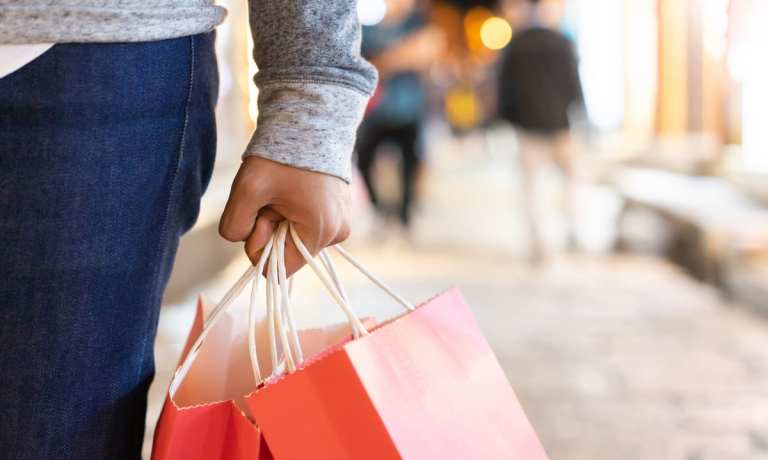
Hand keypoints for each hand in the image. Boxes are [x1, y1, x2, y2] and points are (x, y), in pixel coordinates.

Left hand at [219, 156, 350, 275]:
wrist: (311, 123)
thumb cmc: (280, 157)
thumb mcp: (247, 189)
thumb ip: (234, 226)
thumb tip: (242, 241)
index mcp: (320, 232)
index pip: (279, 270)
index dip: (260, 247)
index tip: (261, 216)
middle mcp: (337, 234)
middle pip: (288, 253)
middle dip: (272, 230)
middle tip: (271, 198)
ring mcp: (341, 224)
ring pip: (296, 239)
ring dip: (282, 220)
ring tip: (285, 191)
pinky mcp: (340, 214)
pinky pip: (308, 227)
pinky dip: (295, 213)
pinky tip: (296, 189)